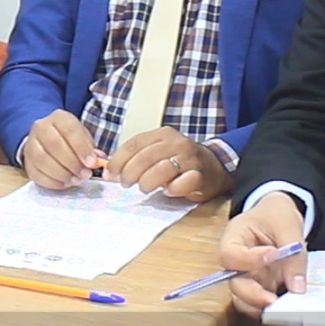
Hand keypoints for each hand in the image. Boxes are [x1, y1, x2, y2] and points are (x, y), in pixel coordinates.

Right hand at [21, 109, 105, 188]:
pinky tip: (65, 183)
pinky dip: (53, 182)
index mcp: (58, 117)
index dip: (81, 147)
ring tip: (76, 180)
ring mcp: (30, 144)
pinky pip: (36, 174)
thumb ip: (90, 147)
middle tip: (85, 174)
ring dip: (62, 173)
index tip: (92, 162)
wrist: (45, 139)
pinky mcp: (27, 162)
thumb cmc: (68, 139)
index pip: (69, 129)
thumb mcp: (82, 136)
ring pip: (42, 160)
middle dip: (72, 162)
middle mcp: (41, 127)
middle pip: (54, 145)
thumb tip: (99, 160)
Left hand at [105, 126, 232, 201]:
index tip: (109, 173)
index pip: (134, 144)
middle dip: (130, 173)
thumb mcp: (159, 151)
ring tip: (144, 188)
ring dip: (147, 182)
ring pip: (162, 169)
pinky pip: (181, 183)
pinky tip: (167, 191)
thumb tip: (111, 169)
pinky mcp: (200, 176)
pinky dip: (171, 190)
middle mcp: (177, 143)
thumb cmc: (181, 161)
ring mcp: (190, 159)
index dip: (118, 160)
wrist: (215, 168)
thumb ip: (139, 156)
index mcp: (164, 134)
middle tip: (125, 184)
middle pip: (145, 157)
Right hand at [218, 192, 308, 316]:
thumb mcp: (288, 226)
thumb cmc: (276, 215)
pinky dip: (269, 308)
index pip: (230, 254)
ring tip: (280, 307)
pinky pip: (258, 303)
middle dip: (252, 294)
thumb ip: (294, 254)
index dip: (249, 259)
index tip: (273, 254)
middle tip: (272, 299)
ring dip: (259, 305)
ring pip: (242, 298)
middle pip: (233, 282)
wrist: (279, 216)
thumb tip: (296, 287)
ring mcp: (246, 276)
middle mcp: (235, 261)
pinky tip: (285, 306)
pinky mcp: (259, 286)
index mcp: (234, 238)